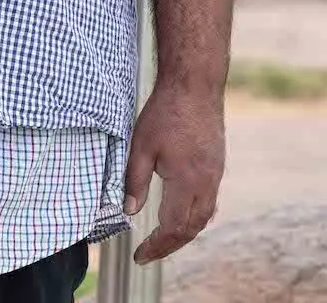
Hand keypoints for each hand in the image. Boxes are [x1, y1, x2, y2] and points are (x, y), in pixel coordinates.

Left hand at [125, 82, 225, 263]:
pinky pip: (208, 202)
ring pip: (203, 217)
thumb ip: (134, 181)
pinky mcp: (216, 166)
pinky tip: (181, 215)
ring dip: (183, 233)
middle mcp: (206, 184)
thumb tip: (128, 212)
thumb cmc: (164, 114)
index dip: (157, 246)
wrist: (195, 88)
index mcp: (187, 183)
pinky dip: (194, 216)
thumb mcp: (140, 146)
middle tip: (148, 254)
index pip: (173, 228)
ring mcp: (215, 176)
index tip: (139, 256)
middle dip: (169, 245)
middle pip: (191, 228)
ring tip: (162, 240)